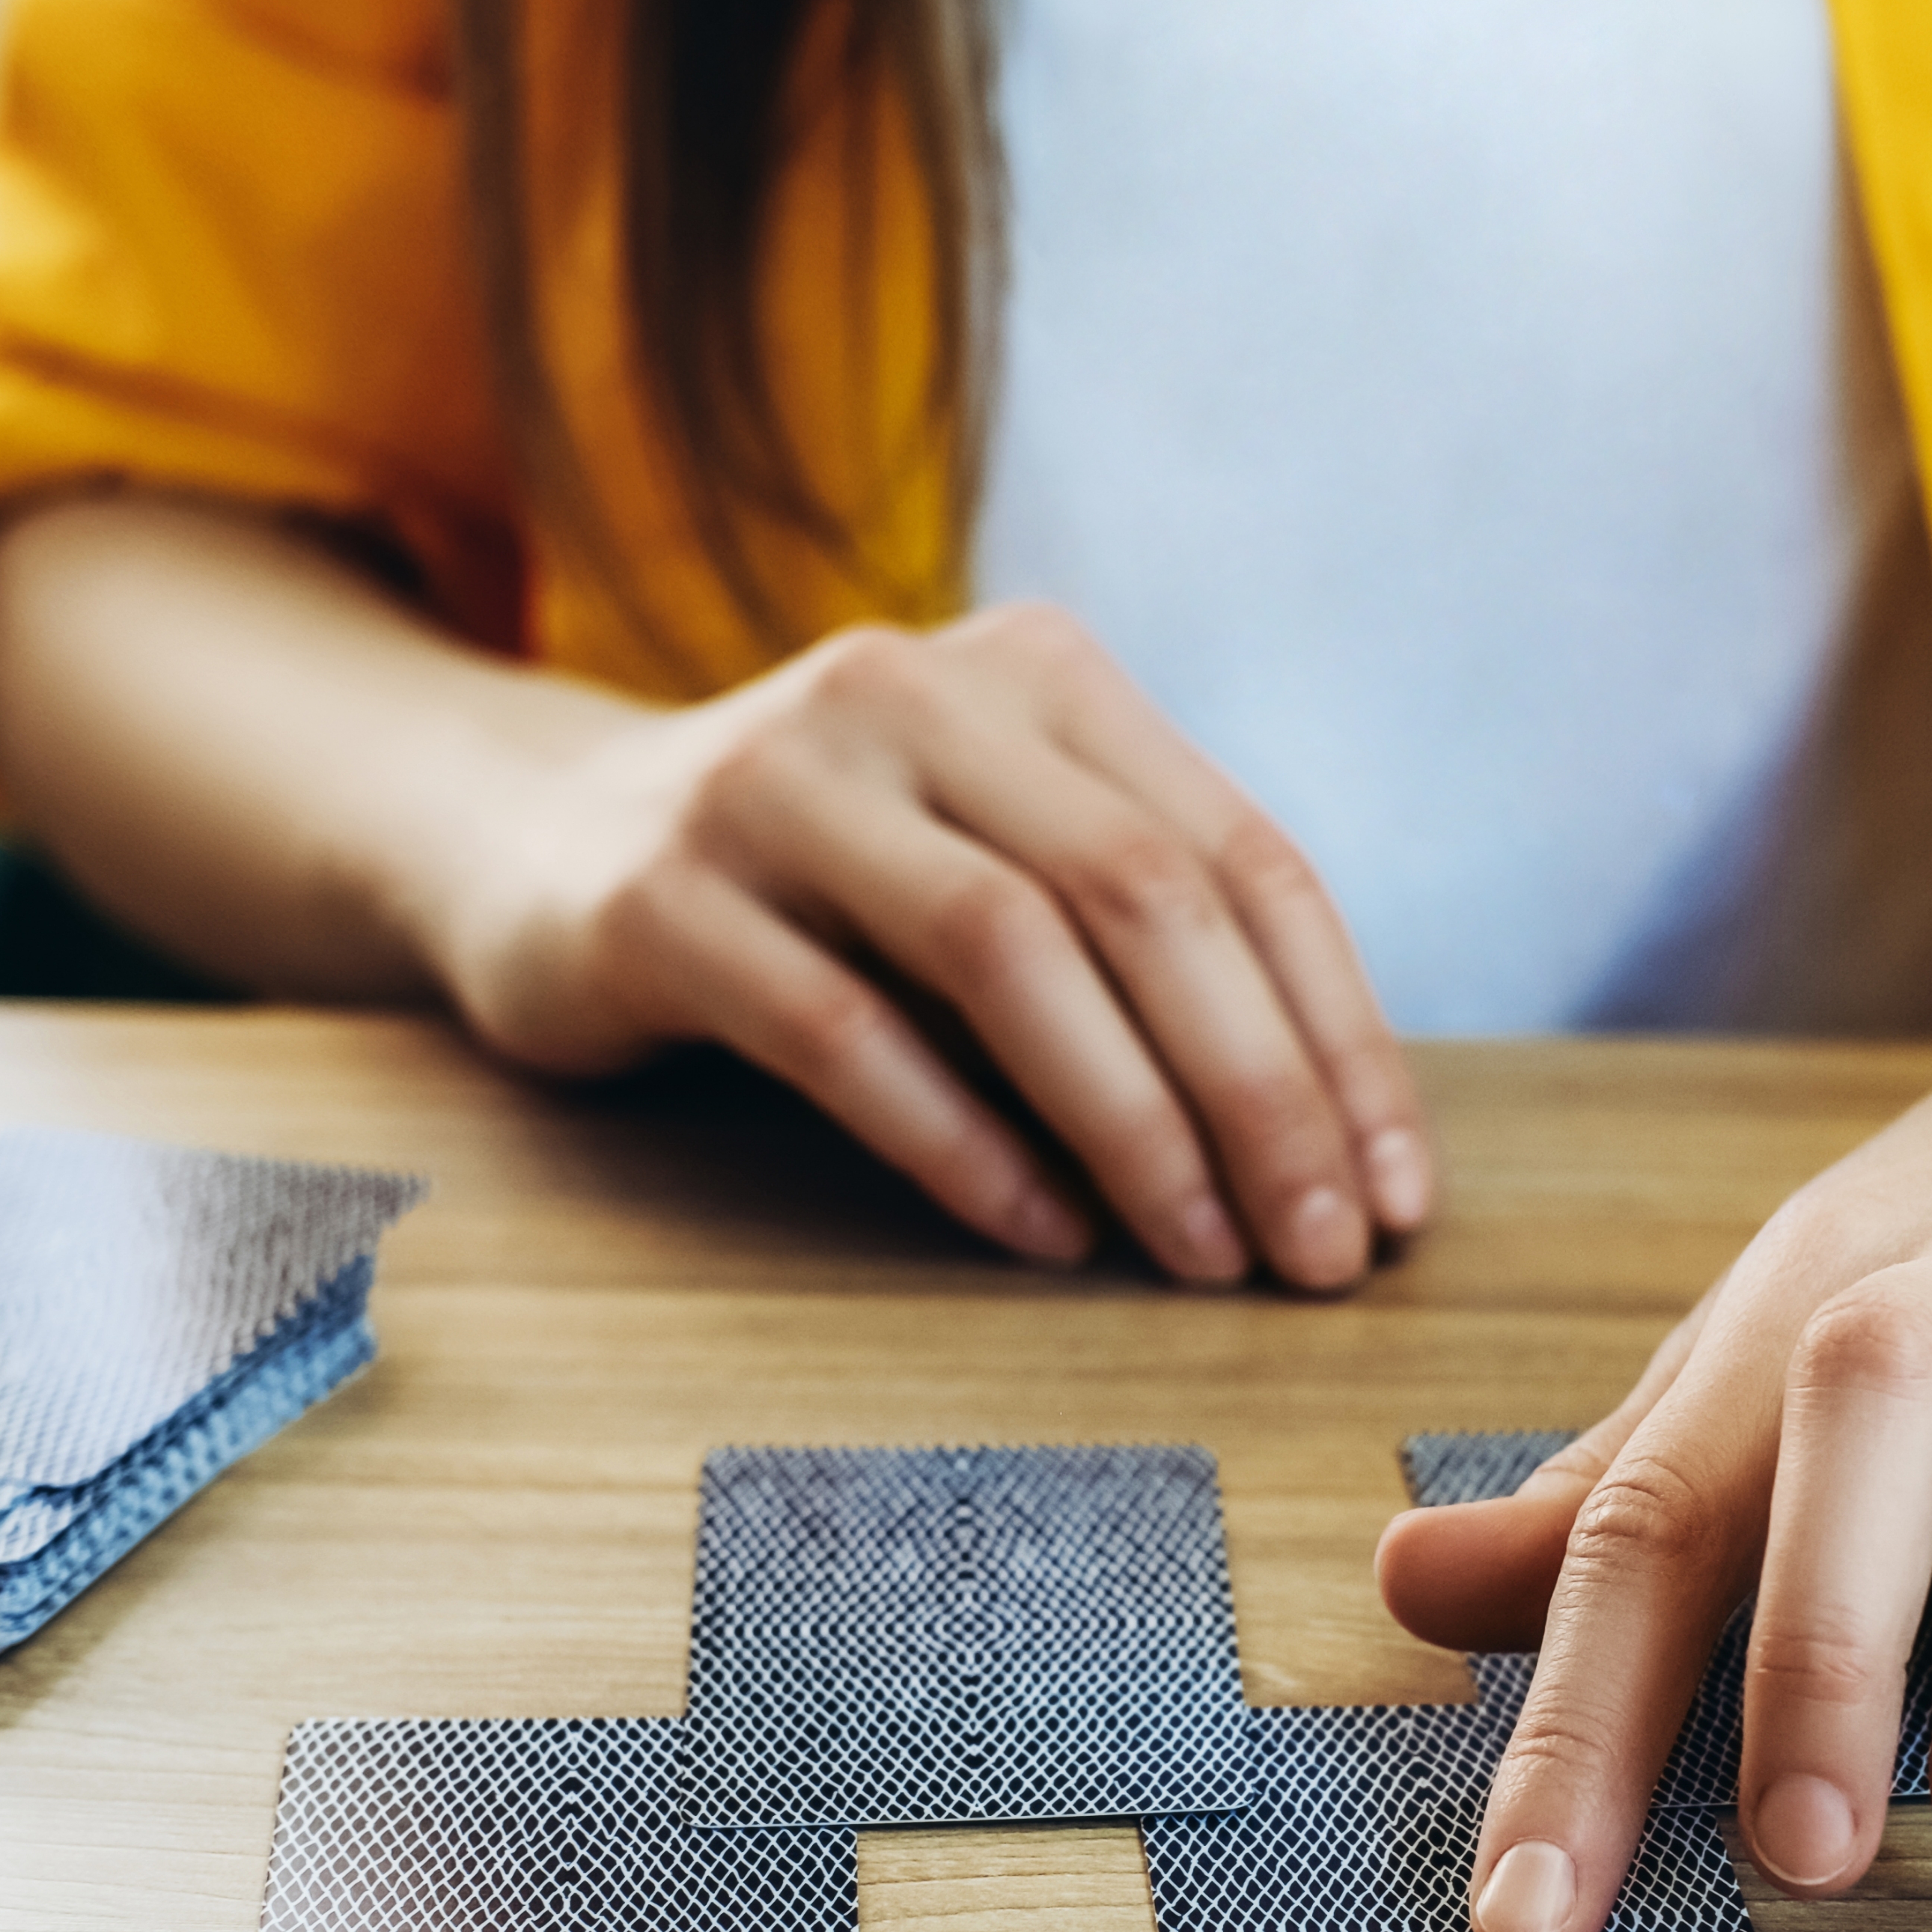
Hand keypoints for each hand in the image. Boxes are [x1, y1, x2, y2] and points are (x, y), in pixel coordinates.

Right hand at [424, 600, 1431, 1289]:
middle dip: (1258, 1094)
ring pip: (1005, 952)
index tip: (1395, 1197)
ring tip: (1199, 1257)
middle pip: (1142, 896)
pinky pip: (842, 1031)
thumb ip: (1139, 940)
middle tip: (1317, 1257)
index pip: (1241, 858)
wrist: (536, 843)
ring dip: (1130, 1123)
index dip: (1339, 1036)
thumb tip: (1331, 1142)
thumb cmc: (828, 890)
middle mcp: (915, 692)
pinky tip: (1041, 1235)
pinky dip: (960, 1143)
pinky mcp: (661, 898)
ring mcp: (777, 784)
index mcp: (1039, 674)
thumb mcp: (997, 861)